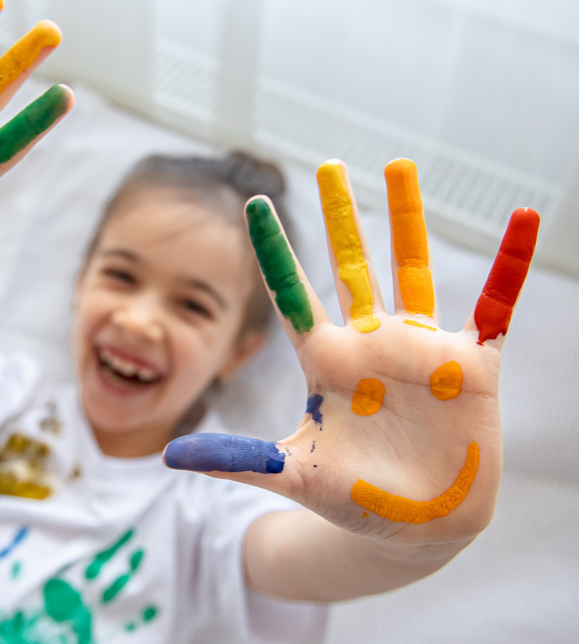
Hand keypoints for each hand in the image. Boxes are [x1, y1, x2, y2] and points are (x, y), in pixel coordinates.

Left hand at [165, 159, 539, 546]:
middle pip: (350, 267)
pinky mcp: (471, 365)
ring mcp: (420, 349)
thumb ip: (237, 458)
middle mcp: (370, 343)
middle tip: (327, 165)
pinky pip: (495, 305)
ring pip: (412, 270)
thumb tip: (169, 456)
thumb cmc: (351, 498)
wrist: (414, 526)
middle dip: (339, 218)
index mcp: (326, 361)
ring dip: (407, 219)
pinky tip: (523, 220)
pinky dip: (509, 265)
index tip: (252, 203)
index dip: (273, 250)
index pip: (292, 294)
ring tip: (398, 165)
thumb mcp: (293, 475)